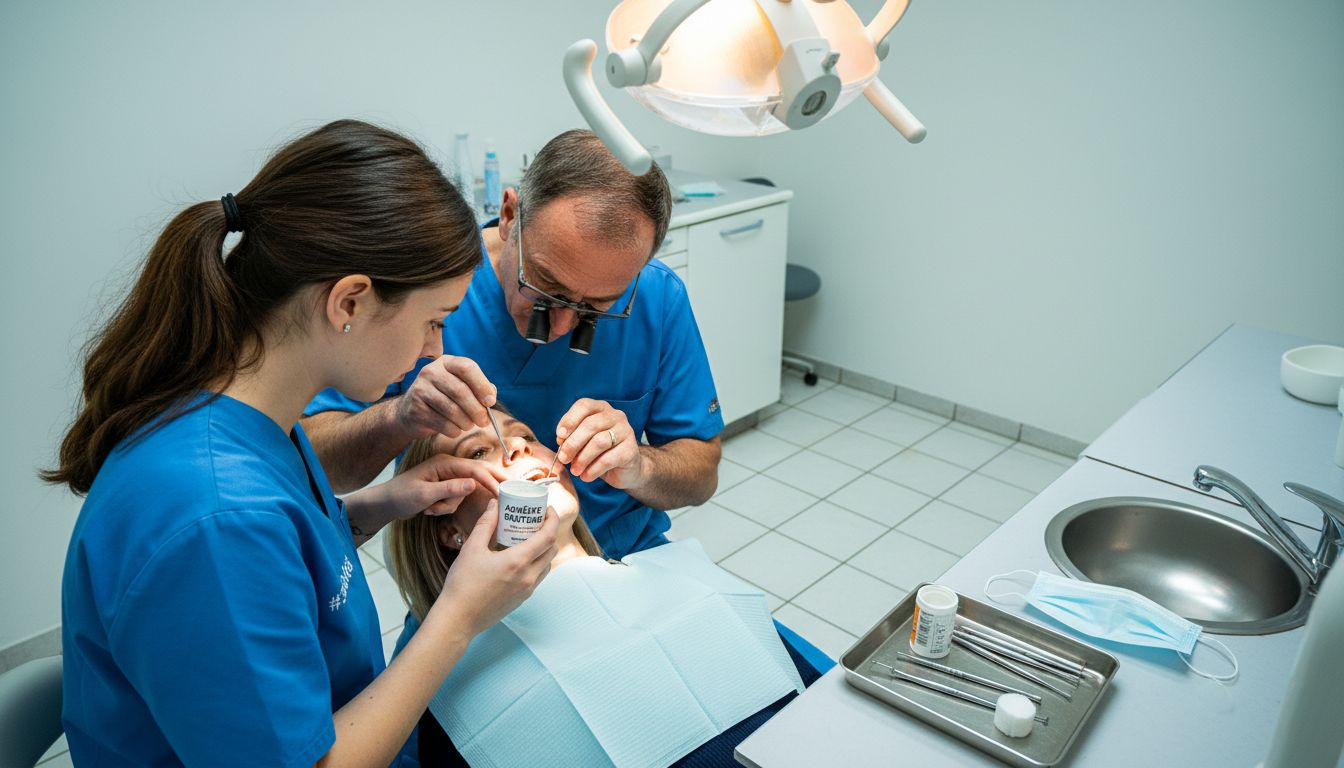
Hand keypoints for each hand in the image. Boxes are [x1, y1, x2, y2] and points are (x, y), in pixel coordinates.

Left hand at [381, 453, 500, 518]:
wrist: (385, 504)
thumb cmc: (400, 496)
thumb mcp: (425, 494)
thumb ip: (450, 489)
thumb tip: (473, 484)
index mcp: (444, 463)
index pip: (474, 469)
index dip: (490, 480)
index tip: (504, 491)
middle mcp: (448, 468)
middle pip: (477, 474)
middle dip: (489, 483)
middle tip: (509, 490)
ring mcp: (447, 479)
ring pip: (463, 494)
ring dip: (449, 505)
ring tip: (430, 509)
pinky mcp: (444, 489)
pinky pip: (454, 500)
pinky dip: (444, 508)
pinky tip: (428, 509)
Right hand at [392, 355, 496, 439]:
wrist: (412, 412)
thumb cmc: (444, 398)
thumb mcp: (461, 386)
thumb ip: (479, 388)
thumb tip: (491, 398)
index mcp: (446, 362)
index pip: (467, 367)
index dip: (482, 385)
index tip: (491, 402)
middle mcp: (431, 372)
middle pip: (460, 390)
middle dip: (476, 409)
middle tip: (484, 421)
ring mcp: (420, 389)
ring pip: (451, 409)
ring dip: (466, 422)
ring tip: (469, 425)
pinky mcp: (415, 409)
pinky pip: (442, 423)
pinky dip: (454, 430)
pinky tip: (455, 430)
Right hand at [435, 501, 558, 635]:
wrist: (458, 618)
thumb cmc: (462, 584)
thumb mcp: (471, 549)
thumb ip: (485, 524)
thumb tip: (495, 504)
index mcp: (518, 562)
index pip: (548, 536)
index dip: (552, 519)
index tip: (547, 509)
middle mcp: (528, 577)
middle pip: (552, 549)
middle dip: (549, 532)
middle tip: (536, 522)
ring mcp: (527, 590)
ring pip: (547, 564)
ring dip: (544, 549)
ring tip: (529, 538)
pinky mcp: (522, 599)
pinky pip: (538, 576)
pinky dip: (537, 563)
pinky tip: (521, 558)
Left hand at [554, 398, 645, 487]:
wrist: (626, 469)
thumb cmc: (600, 452)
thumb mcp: (584, 441)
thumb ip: (572, 437)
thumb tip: (561, 441)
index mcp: (601, 408)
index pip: (584, 406)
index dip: (569, 420)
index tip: (559, 437)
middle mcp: (615, 416)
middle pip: (590, 424)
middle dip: (573, 443)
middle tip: (563, 458)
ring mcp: (626, 431)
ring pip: (599, 442)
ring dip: (582, 459)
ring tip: (575, 470)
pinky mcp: (631, 450)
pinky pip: (608, 459)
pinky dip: (593, 470)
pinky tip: (586, 476)